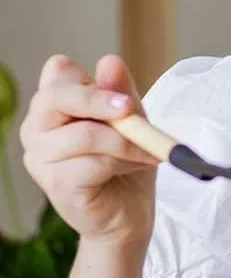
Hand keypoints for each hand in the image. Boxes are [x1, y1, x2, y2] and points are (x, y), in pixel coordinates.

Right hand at [19, 54, 157, 248]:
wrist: (128, 216)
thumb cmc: (126, 165)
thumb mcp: (132, 122)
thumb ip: (121, 93)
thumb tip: (109, 61)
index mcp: (52, 106)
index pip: (57, 72)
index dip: (89, 80)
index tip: (122, 97)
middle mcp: (36, 128)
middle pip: (55, 96)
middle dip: (99, 101)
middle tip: (131, 110)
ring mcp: (40, 158)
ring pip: (84, 134)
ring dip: (125, 143)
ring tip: (146, 152)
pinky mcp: (55, 183)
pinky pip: (93, 163)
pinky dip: (124, 162)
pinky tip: (137, 167)